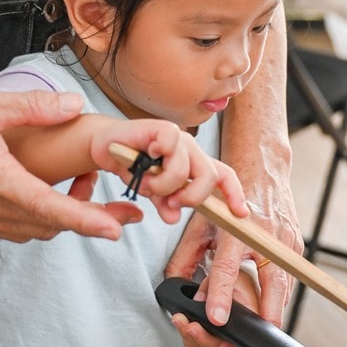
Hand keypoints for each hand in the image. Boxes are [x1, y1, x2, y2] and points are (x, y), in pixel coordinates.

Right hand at [0, 88, 148, 241]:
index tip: (113, 229)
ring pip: (34, 230)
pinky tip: (51, 198)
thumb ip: (32, 107)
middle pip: (49, 226)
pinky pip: (16, 228)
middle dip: (89, 224)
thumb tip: (73, 104)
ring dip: (64, 220)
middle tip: (124, 217)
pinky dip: (40, 219)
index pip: (48, 207)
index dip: (84, 220)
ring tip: (92, 202)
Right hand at [97, 119, 245, 225]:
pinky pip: (170, 142)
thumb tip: (172, 218)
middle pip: (209, 176)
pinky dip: (159, 154)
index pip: (223, 176)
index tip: (240, 213)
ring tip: (147, 183)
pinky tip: (148, 154)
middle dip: (191, 197)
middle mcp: (189, 150)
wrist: (106, 146)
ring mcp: (177, 139)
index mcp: (194, 164)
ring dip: (162, 185)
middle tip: (169, 203)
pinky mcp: (161, 128)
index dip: (234, 194)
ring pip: (184, 169)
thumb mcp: (152, 192)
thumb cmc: (131, 166)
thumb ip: (165, 204)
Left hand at [167, 172, 302, 346]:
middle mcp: (267, 238)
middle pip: (272, 292)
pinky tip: (260, 308)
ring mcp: (286, 246)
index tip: (217, 320)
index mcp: (238, 230)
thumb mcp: (200, 223)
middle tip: (243, 339)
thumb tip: (174, 290)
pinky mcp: (296, 251)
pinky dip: (274, 300)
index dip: (222, 296)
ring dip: (266, 314)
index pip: (228, 269)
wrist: (262, 171)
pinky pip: (287, 285)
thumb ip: (186, 258)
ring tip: (246, 327)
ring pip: (283, 294)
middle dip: (261, 322)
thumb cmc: (228, 197)